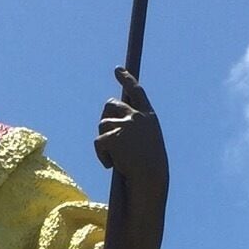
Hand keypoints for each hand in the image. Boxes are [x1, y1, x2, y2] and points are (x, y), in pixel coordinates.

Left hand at [95, 68, 167, 190]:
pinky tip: (112, 165)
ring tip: (115, 156)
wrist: (150, 177)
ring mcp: (124, 125)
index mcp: (148, 117)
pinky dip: (101, 155)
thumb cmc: (150, 166)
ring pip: (102, 125)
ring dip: (103, 140)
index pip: (136, 91)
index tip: (117, 70)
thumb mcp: (147, 143)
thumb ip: (135, 130)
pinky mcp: (112, 137)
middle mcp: (136, 116)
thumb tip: (113, 126)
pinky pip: (98, 142)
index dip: (127, 79)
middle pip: (110, 105)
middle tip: (106, 132)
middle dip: (104, 116)